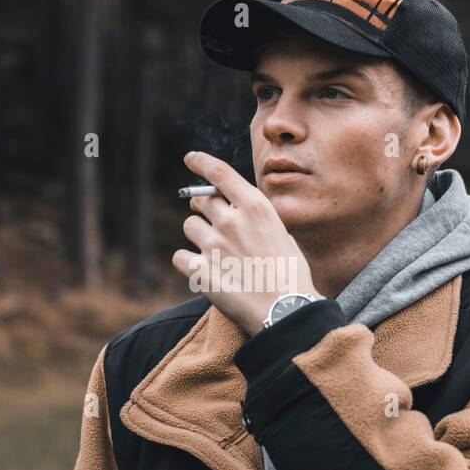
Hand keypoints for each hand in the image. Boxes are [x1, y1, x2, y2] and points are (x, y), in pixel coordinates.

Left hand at [172, 151, 315, 336]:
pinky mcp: (200, 271)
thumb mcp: (282, 234)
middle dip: (203, 207)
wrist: (286, 311)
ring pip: (189, 227)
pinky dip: (188, 263)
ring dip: (199, 236)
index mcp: (255, 207)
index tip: (190, 158)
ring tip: (216, 254)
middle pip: (201, 200)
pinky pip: (180, 256)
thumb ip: (257, 218)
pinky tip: (204, 271)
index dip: (201, 161)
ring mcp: (213, 245)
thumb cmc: (290, 275)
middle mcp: (231, 221)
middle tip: (212, 222)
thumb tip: (239, 210)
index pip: (219, 173)